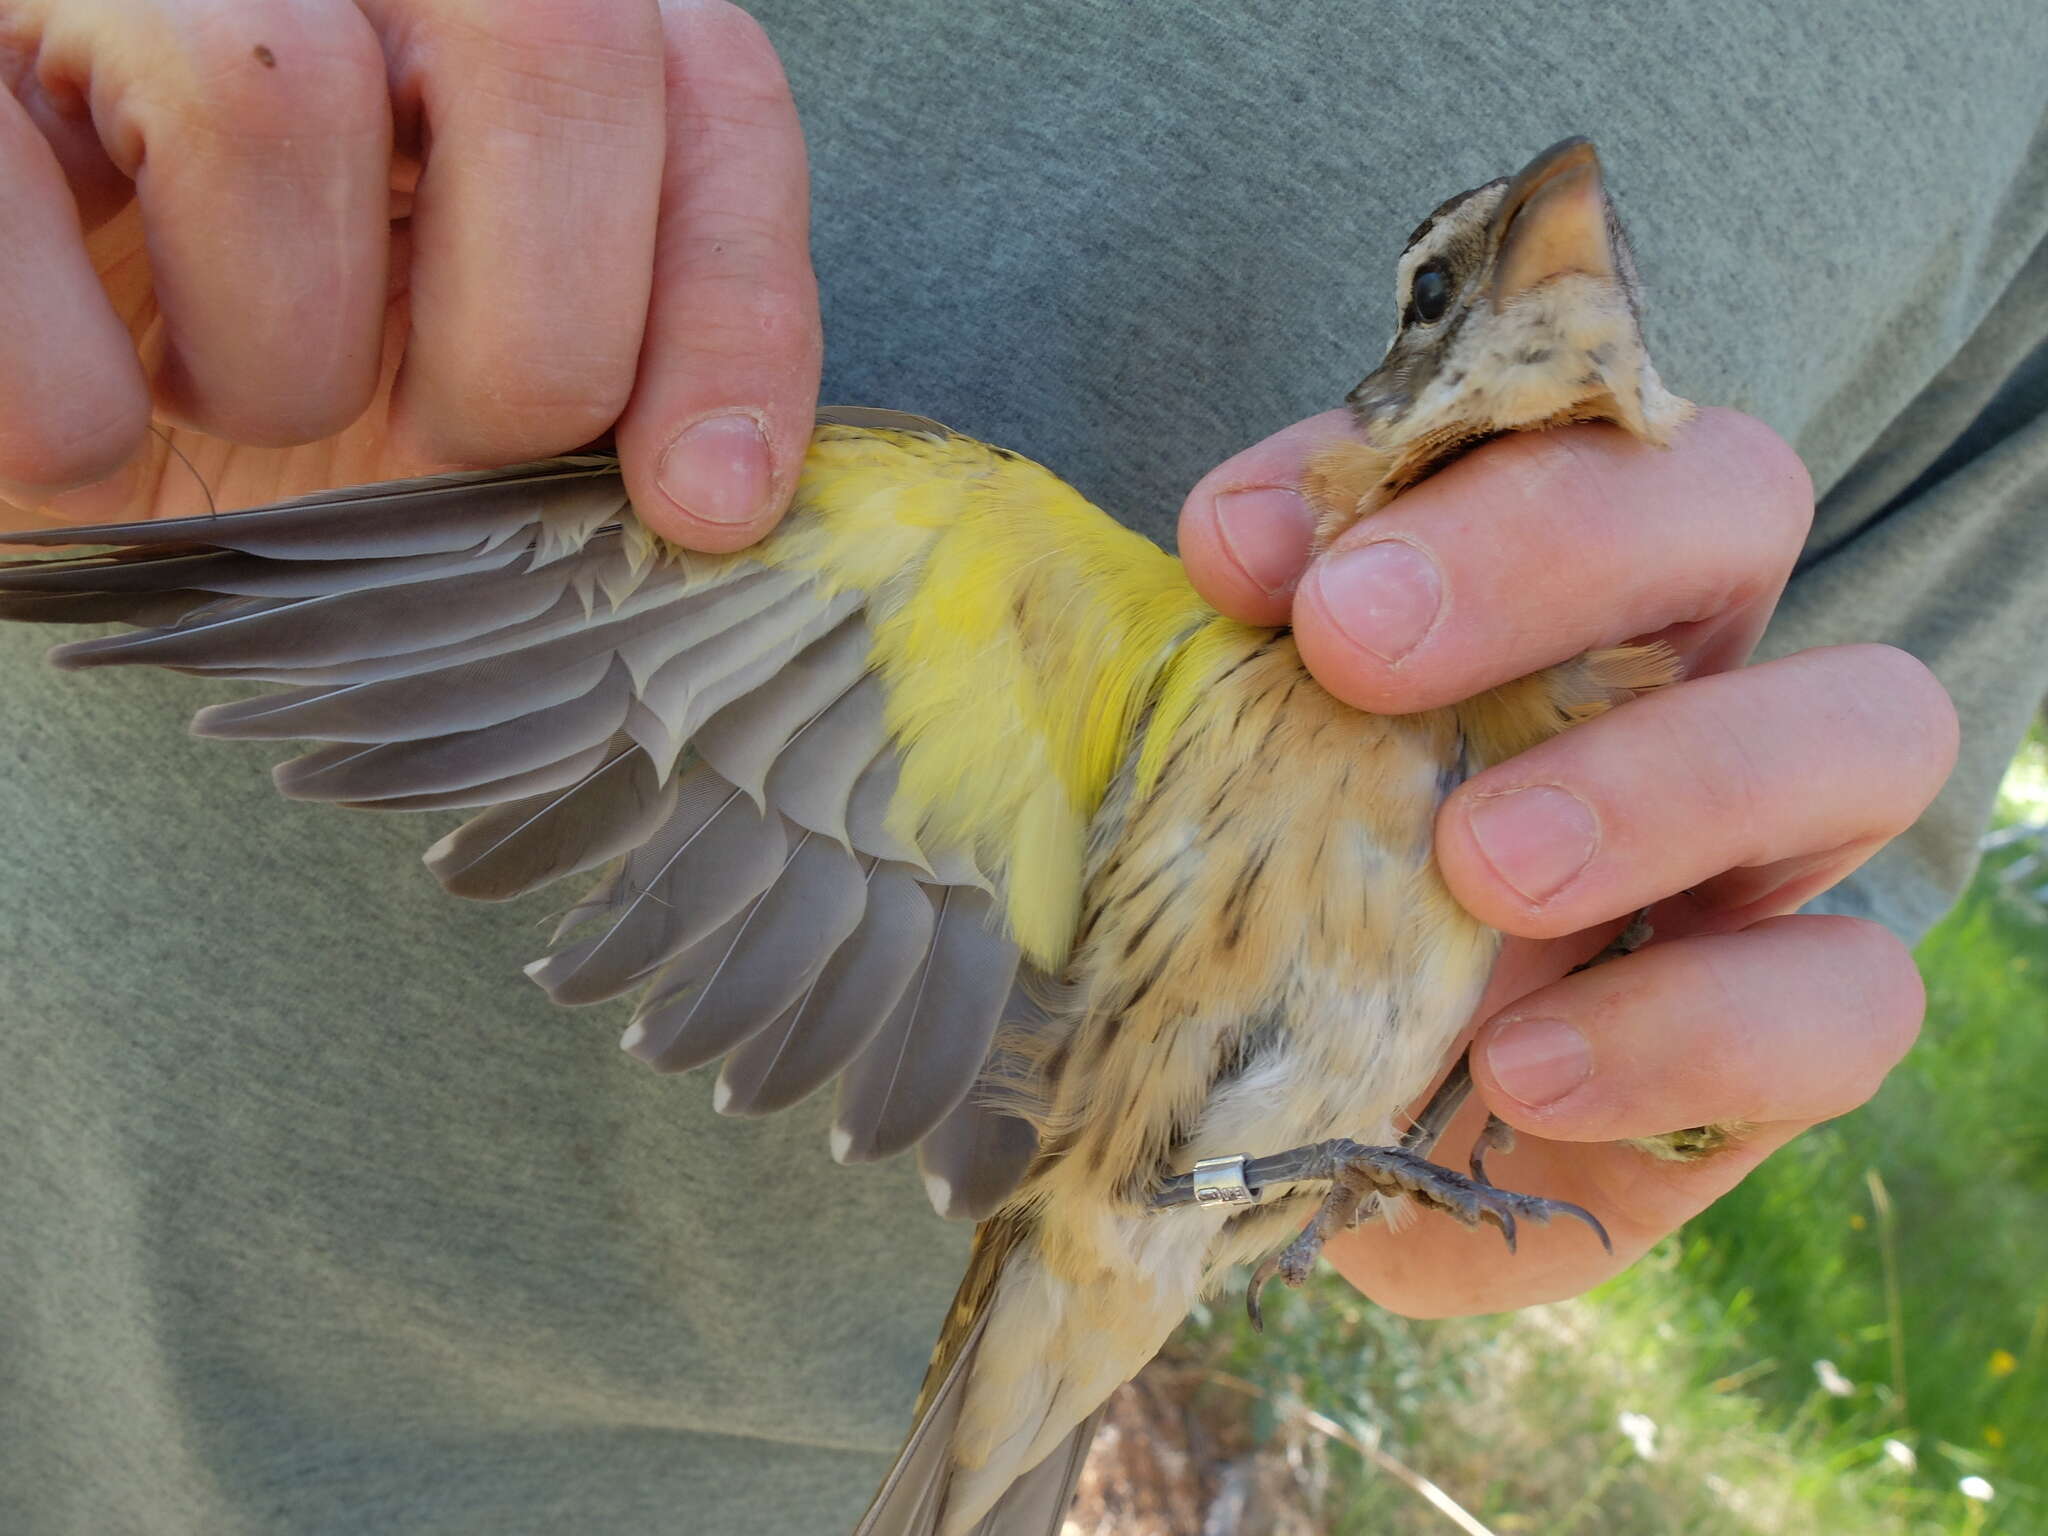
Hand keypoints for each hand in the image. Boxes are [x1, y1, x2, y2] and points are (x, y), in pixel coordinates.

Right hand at [0, 0, 815, 549]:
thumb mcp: (447, 373)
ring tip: (225, 391)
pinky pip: (14, 212)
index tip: (706, 506)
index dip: (730, 308)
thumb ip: (603, 367)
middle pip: (551, 40)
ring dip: (279, 360)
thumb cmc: (240, 362)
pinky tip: (87, 425)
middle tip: (442, 440)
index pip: (705, 93)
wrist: (30, 361)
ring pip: (276, 95)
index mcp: (489, 10)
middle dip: (532, 334)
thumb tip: (721, 493)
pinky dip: (74, 405)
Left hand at [1179, 407, 1956, 1315]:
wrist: (1302, 1155)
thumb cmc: (1255, 937)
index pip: (1534, 424)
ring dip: (1666, 777)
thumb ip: (1203, 684)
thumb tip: (1218, 554)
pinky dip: (1686, 1027)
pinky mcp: (1784, 1045)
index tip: (1236, 548)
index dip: (1403, 453)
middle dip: (1549, 542)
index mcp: (1529, 590)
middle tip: (1356, 640)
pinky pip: (1846, 998)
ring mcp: (1751, 857)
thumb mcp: (1199, 798)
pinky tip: (1516, 1066)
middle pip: (1731, 500)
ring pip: (1867, 726)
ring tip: (1478, 866)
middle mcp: (1670, 680)